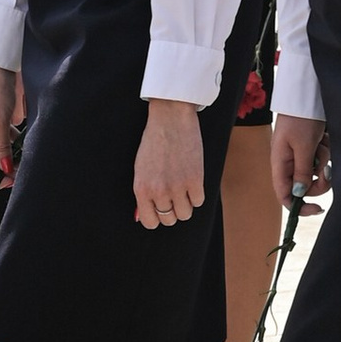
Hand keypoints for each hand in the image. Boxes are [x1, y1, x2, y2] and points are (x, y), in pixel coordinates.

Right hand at [0, 59, 22, 182]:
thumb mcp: (0, 120)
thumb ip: (2, 146)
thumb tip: (5, 168)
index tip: (10, 181)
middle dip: (2, 169)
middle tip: (21, 172)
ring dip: (8, 157)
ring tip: (24, 161)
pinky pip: (0, 139)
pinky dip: (11, 144)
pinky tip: (22, 145)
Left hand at [133, 98, 204, 229]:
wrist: (170, 119)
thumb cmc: (154, 141)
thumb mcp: (141, 169)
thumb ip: (144, 193)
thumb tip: (143, 215)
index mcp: (142, 189)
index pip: (150, 222)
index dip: (157, 218)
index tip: (161, 210)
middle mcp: (159, 191)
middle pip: (169, 220)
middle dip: (172, 210)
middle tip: (174, 196)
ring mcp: (177, 186)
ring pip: (185, 214)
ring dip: (186, 204)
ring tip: (184, 189)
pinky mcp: (195, 179)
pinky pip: (198, 201)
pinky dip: (197, 194)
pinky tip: (193, 182)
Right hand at [273, 115, 330, 203]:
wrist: (308, 94)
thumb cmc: (302, 118)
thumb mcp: (303, 146)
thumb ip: (301, 171)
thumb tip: (298, 194)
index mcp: (281, 164)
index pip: (285, 195)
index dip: (299, 206)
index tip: (317, 208)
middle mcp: (289, 162)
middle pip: (305, 187)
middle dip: (319, 181)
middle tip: (327, 170)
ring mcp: (301, 154)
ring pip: (316, 172)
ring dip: (324, 162)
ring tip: (324, 144)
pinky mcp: (312, 146)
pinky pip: (322, 158)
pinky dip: (327, 151)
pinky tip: (326, 138)